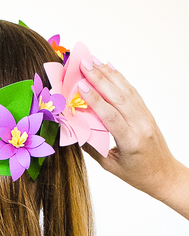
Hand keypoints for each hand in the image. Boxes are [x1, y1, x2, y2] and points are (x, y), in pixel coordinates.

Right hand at [78, 60, 183, 204]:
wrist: (163, 174)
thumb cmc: (136, 174)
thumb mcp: (110, 165)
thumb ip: (92, 146)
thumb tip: (73, 128)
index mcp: (131, 141)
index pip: (110, 116)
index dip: (94, 100)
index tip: (80, 85)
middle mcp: (140, 125)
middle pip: (119, 97)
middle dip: (100, 78)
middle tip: (83, 63)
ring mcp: (146, 116)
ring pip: (126, 90)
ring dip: (108, 73)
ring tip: (92, 60)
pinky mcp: (146, 112)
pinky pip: (132, 92)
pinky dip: (119, 78)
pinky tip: (109, 68)